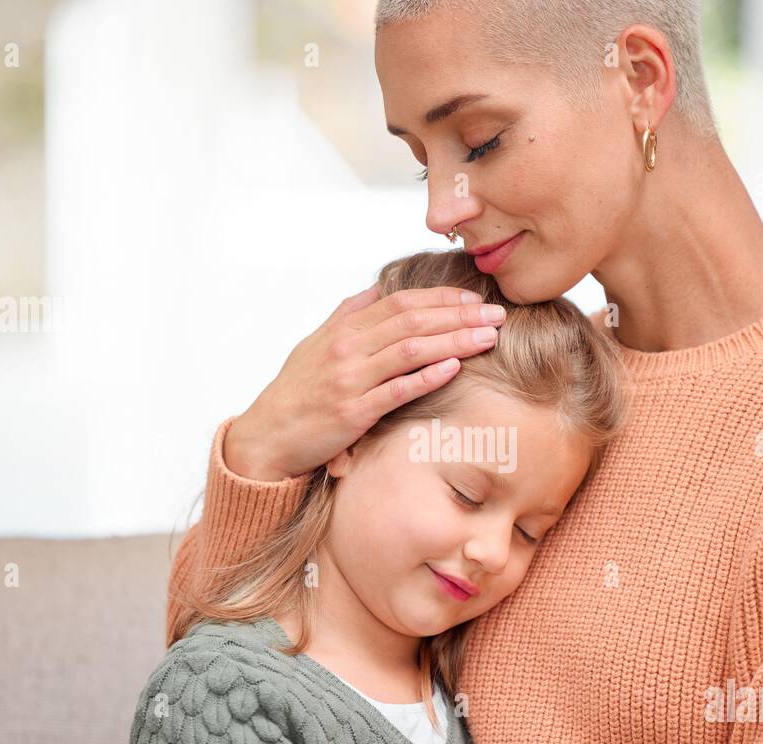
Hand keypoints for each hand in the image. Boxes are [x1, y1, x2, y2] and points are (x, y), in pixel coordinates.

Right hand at [225, 284, 506, 480]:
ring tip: (489, 336)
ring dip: (455, 340)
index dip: (440, 297)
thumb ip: (347, 315)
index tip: (473, 298)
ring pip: (411, 350)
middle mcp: (348, 349)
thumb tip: (375, 287)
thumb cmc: (294, 393)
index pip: (400, 302)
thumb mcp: (315, 344)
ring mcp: (350, 380)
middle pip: (413, 321)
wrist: (266, 436)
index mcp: (343, 330)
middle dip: (460, 314)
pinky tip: (456, 368)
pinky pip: (397, 391)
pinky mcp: (353, 413)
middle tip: (496, 313)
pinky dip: (428, 377)